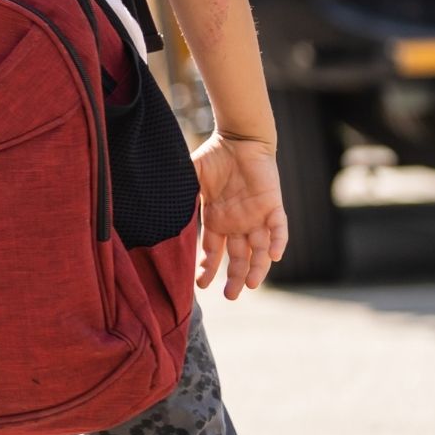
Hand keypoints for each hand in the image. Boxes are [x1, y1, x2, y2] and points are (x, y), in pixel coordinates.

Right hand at [191, 132, 287, 298]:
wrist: (239, 138)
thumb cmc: (214, 156)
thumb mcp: (191, 177)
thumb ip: (180, 195)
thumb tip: (156, 209)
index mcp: (218, 219)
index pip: (214, 251)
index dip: (208, 267)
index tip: (201, 284)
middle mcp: (238, 223)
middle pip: (238, 258)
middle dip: (234, 278)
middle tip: (230, 296)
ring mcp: (256, 216)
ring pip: (259, 250)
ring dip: (257, 268)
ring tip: (250, 285)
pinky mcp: (273, 205)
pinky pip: (279, 228)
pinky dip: (277, 241)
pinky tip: (272, 256)